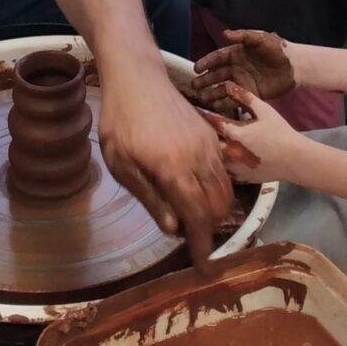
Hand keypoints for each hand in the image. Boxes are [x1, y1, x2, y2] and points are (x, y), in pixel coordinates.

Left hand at [98, 64, 233, 270]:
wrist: (137, 78)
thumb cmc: (121, 121)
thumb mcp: (121, 164)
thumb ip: (150, 197)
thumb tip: (173, 228)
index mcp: (173, 169)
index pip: (198, 218)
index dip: (202, 247)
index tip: (203, 267)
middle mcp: (199, 158)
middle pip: (218, 208)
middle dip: (207, 228)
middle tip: (184, 232)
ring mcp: (208, 145)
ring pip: (225, 190)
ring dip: (212, 209)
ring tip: (186, 210)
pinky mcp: (210, 135)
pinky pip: (223, 171)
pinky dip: (215, 188)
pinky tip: (191, 186)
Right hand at [192, 29, 295, 114]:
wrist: (294, 66)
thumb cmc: (277, 49)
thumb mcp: (260, 39)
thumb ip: (243, 36)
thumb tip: (224, 33)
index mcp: (236, 54)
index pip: (217, 58)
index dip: (206, 63)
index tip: (195, 68)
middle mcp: (236, 68)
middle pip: (216, 75)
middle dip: (205, 80)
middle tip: (194, 86)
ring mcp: (242, 82)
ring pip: (223, 88)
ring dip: (212, 93)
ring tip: (201, 99)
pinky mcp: (250, 94)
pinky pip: (235, 99)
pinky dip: (225, 103)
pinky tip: (216, 107)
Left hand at [200, 85, 302, 183]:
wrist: (295, 159)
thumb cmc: (280, 132)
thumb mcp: (264, 111)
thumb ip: (245, 97)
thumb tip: (229, 84)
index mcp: (236, 134)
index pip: (212, 123)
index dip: (201, 114)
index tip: (192, 109)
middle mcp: (232, 153)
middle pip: (208, 144)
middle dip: (201, 135)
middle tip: (193, 127)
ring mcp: (235, 168)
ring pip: (213, 160)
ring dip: (208, 151)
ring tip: (201, 144)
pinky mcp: (241, 178)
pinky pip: (224, 173)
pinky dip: (219, 166)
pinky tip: (217, 160)